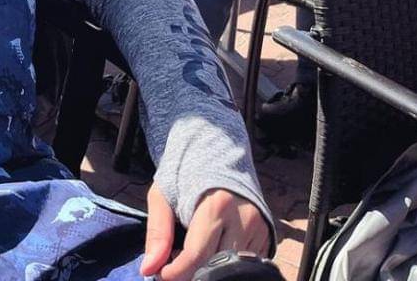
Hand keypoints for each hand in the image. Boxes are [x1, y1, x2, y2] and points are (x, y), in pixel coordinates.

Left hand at [141, 184, 269, 280]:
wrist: (216, 149)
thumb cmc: (186, 172)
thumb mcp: (163, 194)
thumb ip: (158, 232)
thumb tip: (149, 268)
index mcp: (217, 204)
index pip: (197, 256)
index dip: (176, 272)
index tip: (161, 274)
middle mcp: (244, 218)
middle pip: (217, 267)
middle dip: (192, 273)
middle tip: (174, 265)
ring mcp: (260, 228)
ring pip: (234, 270)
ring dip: (210, 270)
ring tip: (192, 255)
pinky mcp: (267, 235)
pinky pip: (247, 264)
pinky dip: (227, 264)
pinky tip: (211, 250)